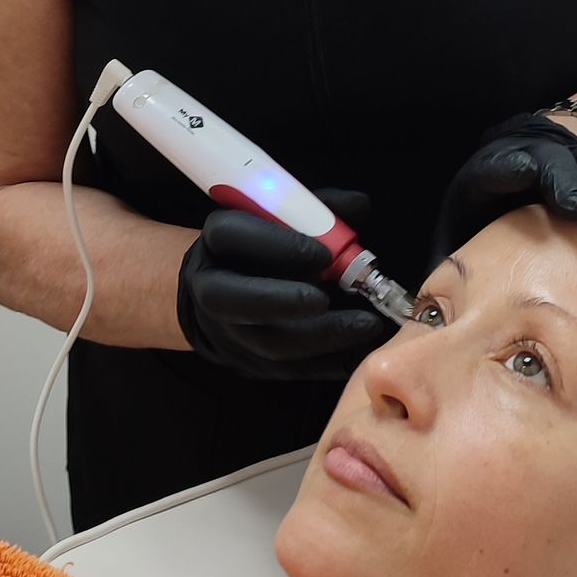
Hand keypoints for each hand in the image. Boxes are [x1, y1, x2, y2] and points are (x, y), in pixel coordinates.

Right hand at [177, 188, 393, 380]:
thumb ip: (319, 209)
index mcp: (219, 241)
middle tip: (331, 299)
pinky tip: (358, 352)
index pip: (232, 235)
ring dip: (319, 338)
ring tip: (364, 326)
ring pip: (266, 343)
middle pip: (237, 299)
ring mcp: (228, 331)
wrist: (228, 291)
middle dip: (287, 301)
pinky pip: (288, 371)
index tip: (323, 254)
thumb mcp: (286, 217)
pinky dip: (326, 363)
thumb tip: (359, 206)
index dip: (276, 243)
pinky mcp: (249, 364)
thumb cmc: (265, 247)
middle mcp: (212, 287)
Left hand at [435, 110, 576, 258]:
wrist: (529, 190)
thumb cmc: (490, 238)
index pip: (498, 164)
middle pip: (554, 158)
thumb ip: (454, 270)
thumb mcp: (463, 246)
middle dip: (568, 179)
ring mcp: (574, 163)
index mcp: (491, 175)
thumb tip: (435, 311)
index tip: (522, 170)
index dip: (510, 166)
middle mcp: (536, 161)